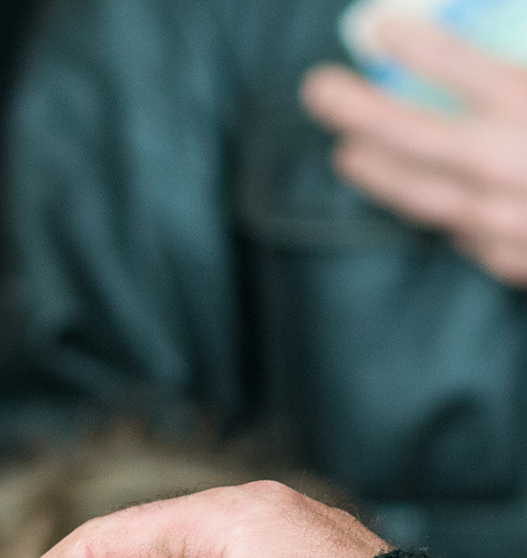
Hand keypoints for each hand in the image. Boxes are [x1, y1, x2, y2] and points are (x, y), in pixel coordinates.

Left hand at [302, 17, 526, 283]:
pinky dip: (439, 216)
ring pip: (424, 197)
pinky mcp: (523, 264)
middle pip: (413, 136)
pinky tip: (422, 204)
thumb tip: (511, 61)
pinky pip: (466, 236)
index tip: (378, 28)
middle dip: (358, 110)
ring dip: (378, 175)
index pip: (457, 66)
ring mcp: (512, 223)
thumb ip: (525, 75)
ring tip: (345, 156)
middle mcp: (512, 167)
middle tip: (316, 90)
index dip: (413, 45)